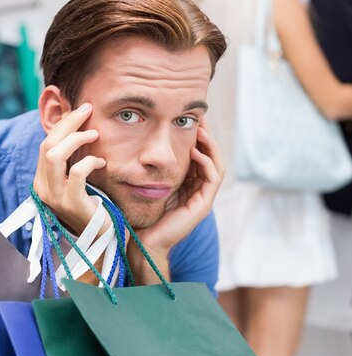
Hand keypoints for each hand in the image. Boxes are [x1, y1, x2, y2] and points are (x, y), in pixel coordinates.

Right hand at [33, 103, 107, 235]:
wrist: (101, 240)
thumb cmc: (94, 207)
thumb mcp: (78, 182)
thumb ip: (74, 161)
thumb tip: (81, 128)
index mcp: (42, 181)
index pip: (46, 144)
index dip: (63, 124)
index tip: (81, 109)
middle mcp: (43, 188)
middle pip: (48, 144)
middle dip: (68, 123)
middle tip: (88, 110)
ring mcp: (54, 197)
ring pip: (55, 155)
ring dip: (76, 139)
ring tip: (95, 134)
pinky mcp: (71, 204)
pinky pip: (76, 173)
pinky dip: (89, 162)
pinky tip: (102, 162)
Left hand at [128, 119, 224, 282]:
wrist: (141, 239)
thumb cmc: (139, 211)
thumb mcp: (145, 181)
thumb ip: (149, 165)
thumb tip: (141, 141)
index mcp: (187, 183)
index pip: (199, 154)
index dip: (197, 136)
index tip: (190, 117)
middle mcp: (198, 189)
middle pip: (211, 156)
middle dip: (207, 136)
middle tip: (200, 117)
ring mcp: (202, 197)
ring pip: (216, 164)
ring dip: (210, 146)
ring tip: (200, 130)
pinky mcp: (202, 205)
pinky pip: (212, 178)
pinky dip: (206, 162)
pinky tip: (195, 151)